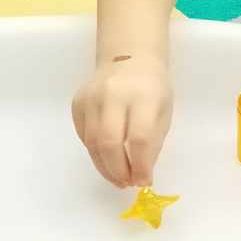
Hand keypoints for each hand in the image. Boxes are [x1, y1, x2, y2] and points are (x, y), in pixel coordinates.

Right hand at [72, 53, 172, 186]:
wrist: (128, 57)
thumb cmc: (152, 88)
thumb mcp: (163, 112)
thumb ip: (152, 143)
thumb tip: (140, 175)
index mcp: (142, 96)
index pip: (139, 138)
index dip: (140, 165)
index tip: (144, 181)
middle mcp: (113, 94)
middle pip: (109, 142)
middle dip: (118, 170)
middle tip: (127, 183)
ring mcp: (91, 98)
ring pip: (92, 143)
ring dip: (105, 167)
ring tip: (118, 177)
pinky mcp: (77, 103)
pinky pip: (84, 136)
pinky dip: (95, 153)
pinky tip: (107, 157)